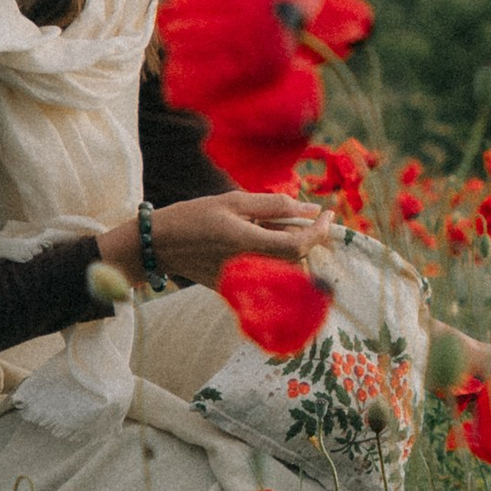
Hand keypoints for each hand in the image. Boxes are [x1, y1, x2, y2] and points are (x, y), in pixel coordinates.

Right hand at [97, 191, 324, 293]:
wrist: (161, 245)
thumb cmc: (195, 216)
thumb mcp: (234, 201)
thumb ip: (274, 205)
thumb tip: (311, 208)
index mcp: (247, 242)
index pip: (298, 244)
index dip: (319, 231)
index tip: (328, 214)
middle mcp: (248, 267)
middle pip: (297, 258)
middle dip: (309, 237)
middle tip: (307, 215)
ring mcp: (243, 282)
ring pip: (286, 268)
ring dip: (293, 247)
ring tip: (275, 225)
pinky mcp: (238, 289)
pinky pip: (269, 276)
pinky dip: (276, 258)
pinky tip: (262, 240)